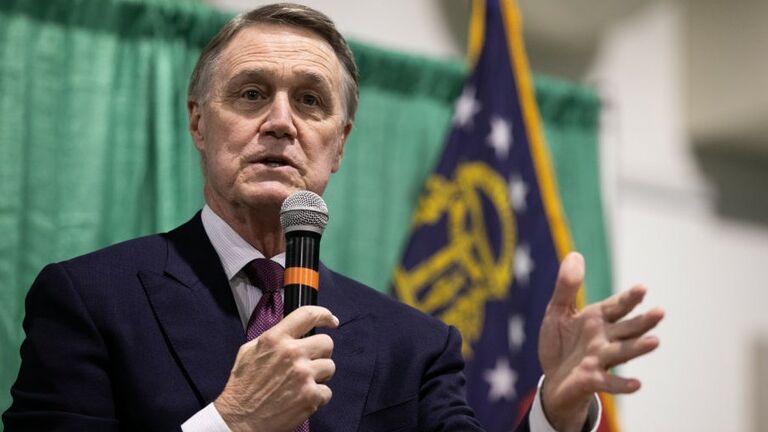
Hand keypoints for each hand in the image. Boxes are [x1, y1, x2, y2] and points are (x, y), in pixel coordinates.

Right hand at [214, 306, 338, 431]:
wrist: (239, 419)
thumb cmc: (243, 386)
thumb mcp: (249, 351)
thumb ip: (272, 338)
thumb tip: (291, 330)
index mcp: (275, 339)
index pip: (307, 315)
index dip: (324, 315)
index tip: (331, 321)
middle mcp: (292, 353)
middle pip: (327, 343)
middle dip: (321, 353)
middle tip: (310, 362)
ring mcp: (303, 375)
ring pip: (330, 367)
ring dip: (320, 375)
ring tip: (304, 383)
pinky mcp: (310, 396)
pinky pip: (327, 391)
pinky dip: (318, 396)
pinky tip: (302, 398)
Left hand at [538, 252, 663, 431]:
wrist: (553, 379)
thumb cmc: (560, 343)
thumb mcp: (558, 311)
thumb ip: (567, 286)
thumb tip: (575, 254)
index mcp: (597, 318)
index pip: (617, 306)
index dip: (629, 298)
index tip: (642, 288)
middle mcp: (604, 338)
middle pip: (627, 328)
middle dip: (642, 321)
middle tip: (660, 312)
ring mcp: (599, 359)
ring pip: (622, 352)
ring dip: (637, 348)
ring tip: (655, 342)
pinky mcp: (591, 379)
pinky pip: (608, 381)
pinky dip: (621, 384)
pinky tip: (637, 384)